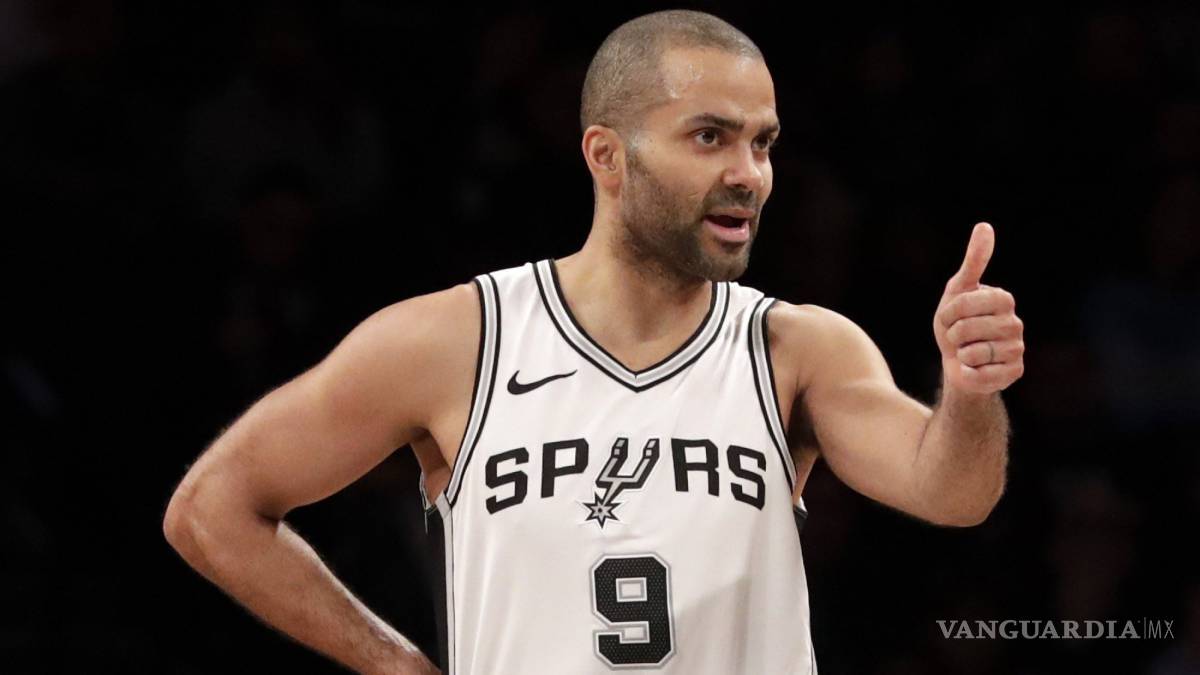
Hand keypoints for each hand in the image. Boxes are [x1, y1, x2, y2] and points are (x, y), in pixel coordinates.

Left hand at [933, 223, 1024, 394]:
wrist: (957, 362)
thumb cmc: (957, 323)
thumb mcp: (959, 290)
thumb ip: (974, 260)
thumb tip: (984, 226)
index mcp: (1003, 299)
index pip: (965, 304)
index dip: (949, 313)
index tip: (951, 316)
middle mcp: (1016, 323)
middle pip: (966, 328)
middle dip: (952, 334)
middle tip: (958, 337)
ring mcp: (1017, 350)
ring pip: (973, 352)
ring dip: (960, 354)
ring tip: (967, 351)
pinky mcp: (1013, 373)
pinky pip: (978, 374)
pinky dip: (967, 373)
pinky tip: (974, 369)